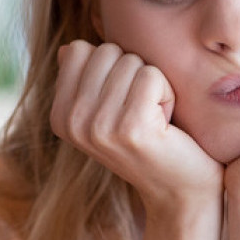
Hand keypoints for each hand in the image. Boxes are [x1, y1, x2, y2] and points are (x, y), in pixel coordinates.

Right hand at [51, 40, 221, 211]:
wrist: (179, 191)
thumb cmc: (149, 142)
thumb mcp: (107, 111)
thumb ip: (85, 79)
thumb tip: (67, 48)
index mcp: (60, 116)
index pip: (77, 50)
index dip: (111, 66)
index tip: (122, 102)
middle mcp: (72, 122)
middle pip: (106, 51)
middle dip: (133, 73)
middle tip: (142, 111)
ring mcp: (98, 126)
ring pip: (131, 61)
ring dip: (153, 85)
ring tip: (154, 119)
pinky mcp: (130, 128)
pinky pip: (152, 75)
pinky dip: (167, 94)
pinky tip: (165, 124)